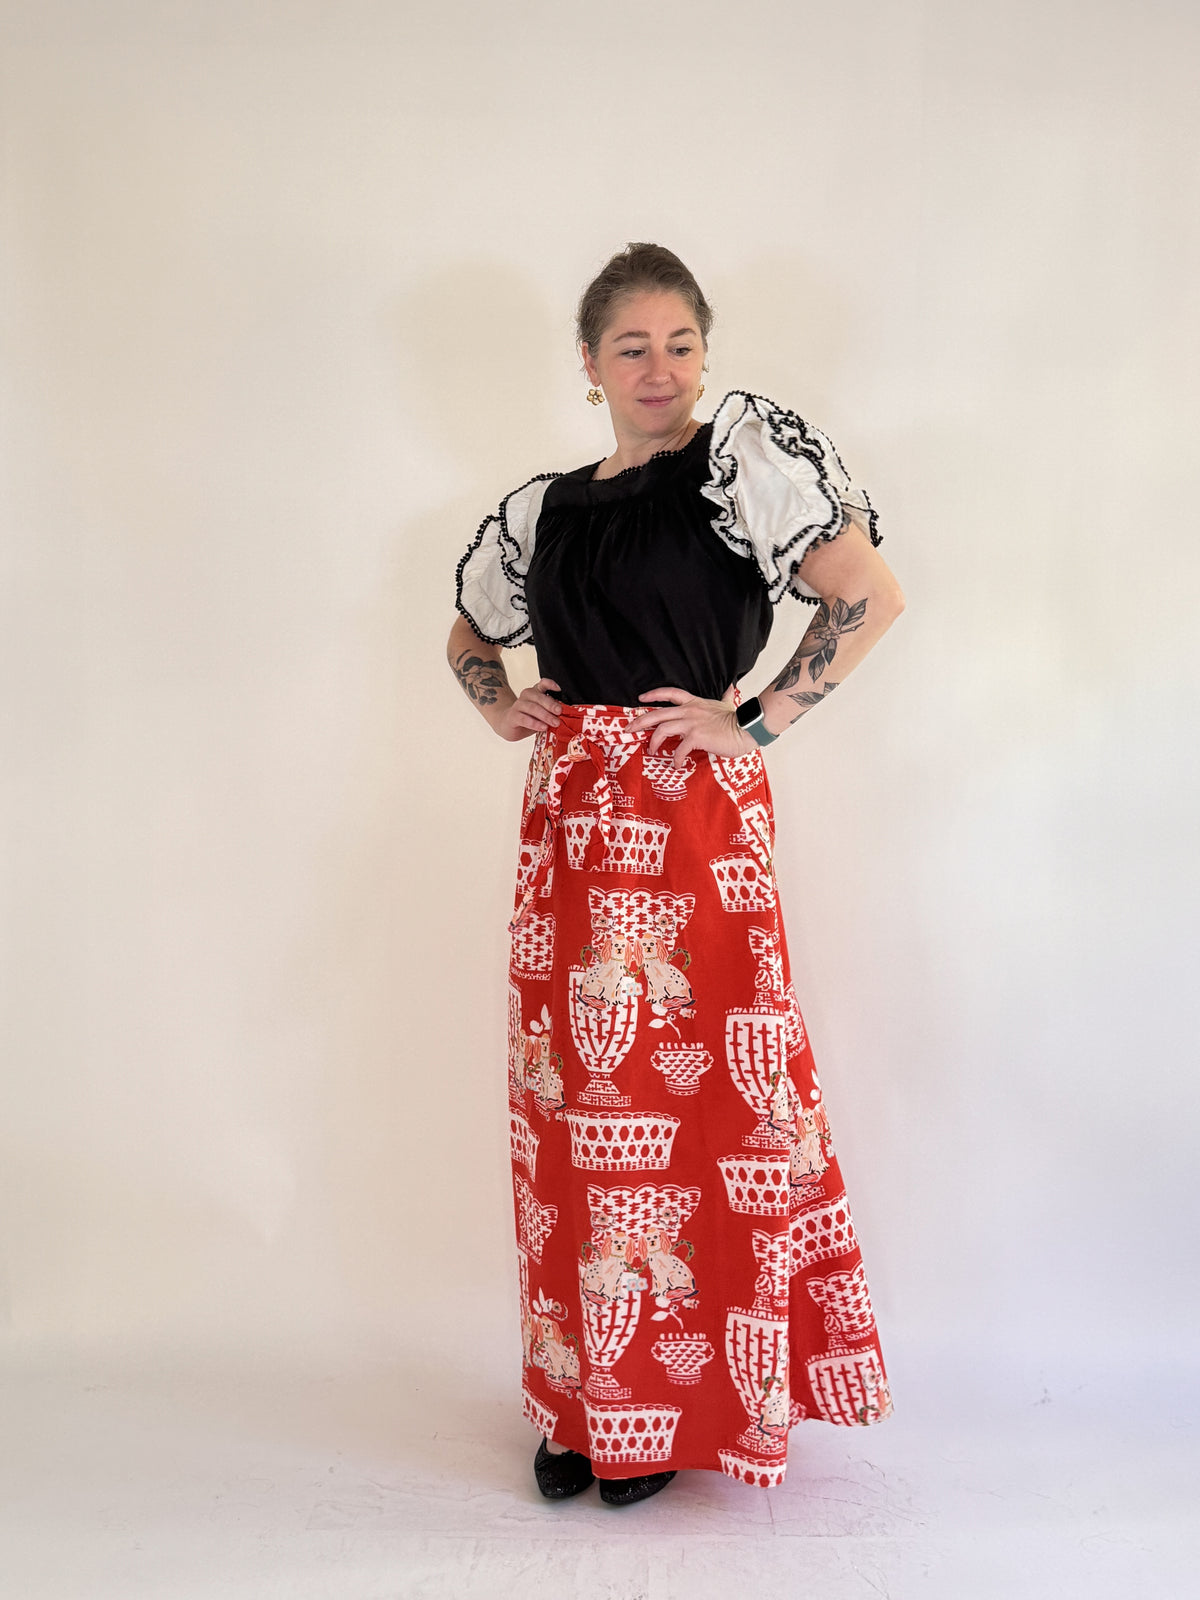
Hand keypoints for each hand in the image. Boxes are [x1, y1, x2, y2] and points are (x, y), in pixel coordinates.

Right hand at [491, 678, 562, 741]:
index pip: (543, 684)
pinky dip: (535, 723)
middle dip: (551, 704)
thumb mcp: (541, 713)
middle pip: (539, 697)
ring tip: (555, 722)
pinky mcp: (513, 716)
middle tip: (559, 711)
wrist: (507, 724)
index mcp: (535, 692)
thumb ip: (550, 711)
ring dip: (545, 715)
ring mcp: (518, 705)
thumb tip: (565, 715)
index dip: (550, 684)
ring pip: (532, 708)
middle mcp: (526, 696)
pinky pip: (524, 719)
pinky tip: (543, 727)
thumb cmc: (528, 718)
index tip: (559, 689)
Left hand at [630, 687, 756, 765]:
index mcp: (695, 703)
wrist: (747, 728)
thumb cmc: (737, 720)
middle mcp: (690, 711)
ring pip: (663, 729)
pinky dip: (676, 759)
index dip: (653, 694)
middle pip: (658, 713)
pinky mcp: (696, 737)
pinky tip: (677, 765)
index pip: (670, 693)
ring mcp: (692, 723)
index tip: (641, 698)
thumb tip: (730, 687)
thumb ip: (726, 696)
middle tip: (629, 729)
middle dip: (640, 721)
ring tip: (652, 751)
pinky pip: (679, 749)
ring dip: (654, 742)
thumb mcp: (727, 705)